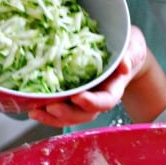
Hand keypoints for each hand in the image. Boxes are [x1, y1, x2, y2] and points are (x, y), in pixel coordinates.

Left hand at [28, 26, 148, 126]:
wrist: (122, 54)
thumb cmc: (127, 48)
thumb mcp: (133, 46)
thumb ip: (130, 54)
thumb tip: (124, 65)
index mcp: (114, 87)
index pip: (106, 101)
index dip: (92, 102)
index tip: (78, 97)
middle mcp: (98, 98)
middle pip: (84, 114)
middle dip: (67, 113)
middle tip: (50, 107)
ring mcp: (84, 99)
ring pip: (70, 116)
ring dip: (52, 117)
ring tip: (35, 112)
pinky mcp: (72, 96)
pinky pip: (60, 109)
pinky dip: (47, 112)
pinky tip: (32, 108)